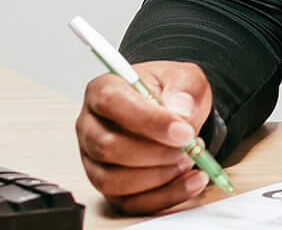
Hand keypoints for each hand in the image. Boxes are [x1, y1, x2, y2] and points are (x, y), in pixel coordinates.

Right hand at [76, 59, 215, 213]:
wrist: (174, 112)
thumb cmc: (169, 93)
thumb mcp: (184, 78)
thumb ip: (184, 90)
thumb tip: (181, 112)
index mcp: (102, 90)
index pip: (111, 102)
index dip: (147, 120)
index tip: (183, 131)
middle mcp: (90, 127)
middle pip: (107, 147)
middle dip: (156, 153)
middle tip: (189, 147)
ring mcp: (95, 161)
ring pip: (114, 181)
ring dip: (159, 176)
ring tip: (189, 160)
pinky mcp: (110, 188)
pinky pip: (130, 203)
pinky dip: (166, 196)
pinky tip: (191, 180)